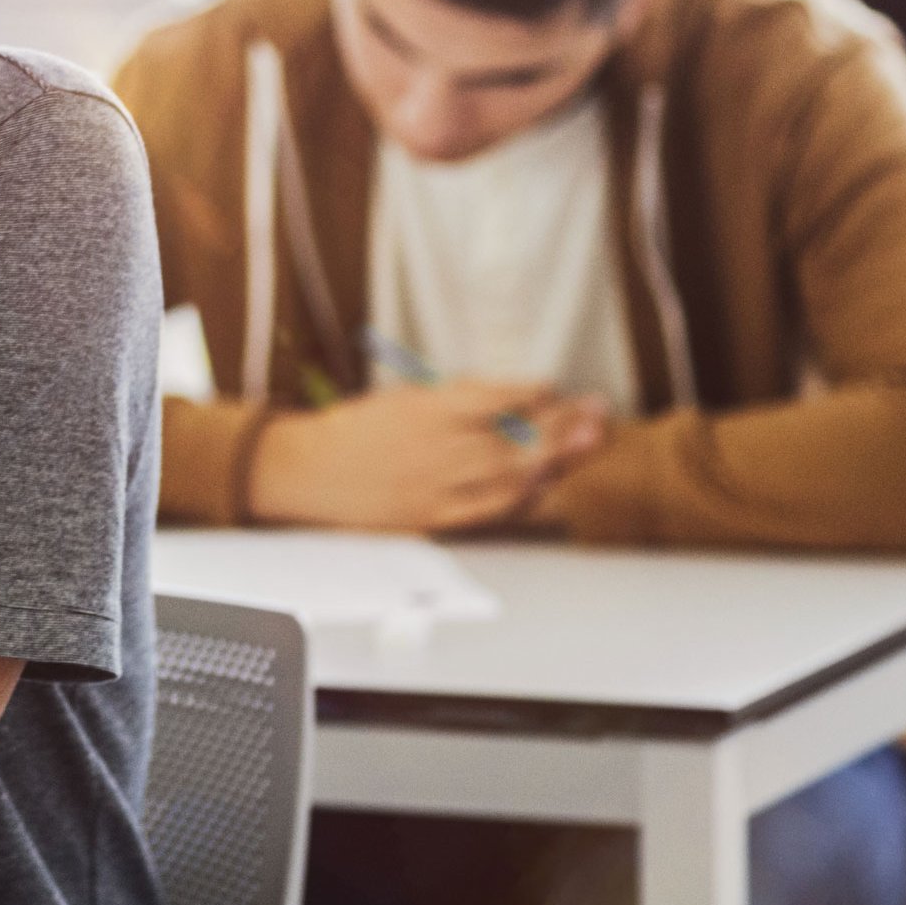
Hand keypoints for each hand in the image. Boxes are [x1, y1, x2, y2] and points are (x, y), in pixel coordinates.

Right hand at [251, 381, 608, 531]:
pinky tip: (544, 485)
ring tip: (585, 445)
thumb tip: (511, 400)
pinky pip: (486, 510)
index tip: (557, 387)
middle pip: (514, 436)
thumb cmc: (356, 430)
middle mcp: (434, 446)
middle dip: (563, 424)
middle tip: (598, 414)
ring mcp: (434, 486)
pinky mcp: (430, 517)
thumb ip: (454, 400)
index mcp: (425, 408)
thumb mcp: (403, 397)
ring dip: (553, 459)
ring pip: (508, 474)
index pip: (493, 396)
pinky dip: (519, 498)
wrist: (307, 472)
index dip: (532, 392)